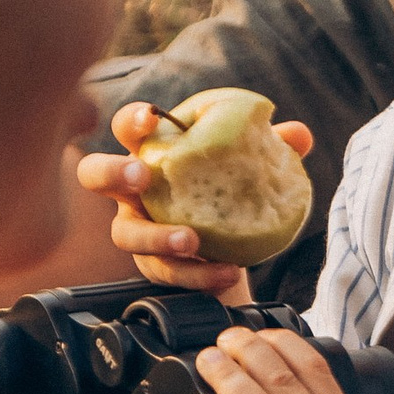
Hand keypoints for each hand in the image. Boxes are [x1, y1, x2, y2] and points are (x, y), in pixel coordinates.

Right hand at [77, 99, 311, 298]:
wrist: (234, 249)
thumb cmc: (230, 190)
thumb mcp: (254, 166)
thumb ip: (275, 147)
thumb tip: (299, 135)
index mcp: (154, 153)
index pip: (128, 128)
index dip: (131, 119)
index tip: (150, 118)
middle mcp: (134, 191)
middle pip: (94, 174)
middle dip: (111, 171)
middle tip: (142, 178)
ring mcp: (138, 229)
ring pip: (125, 234)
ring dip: (156, 236)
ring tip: (190, 240)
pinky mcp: (154, 266)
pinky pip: (165, 272)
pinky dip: (195, 275)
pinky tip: (224, 272)